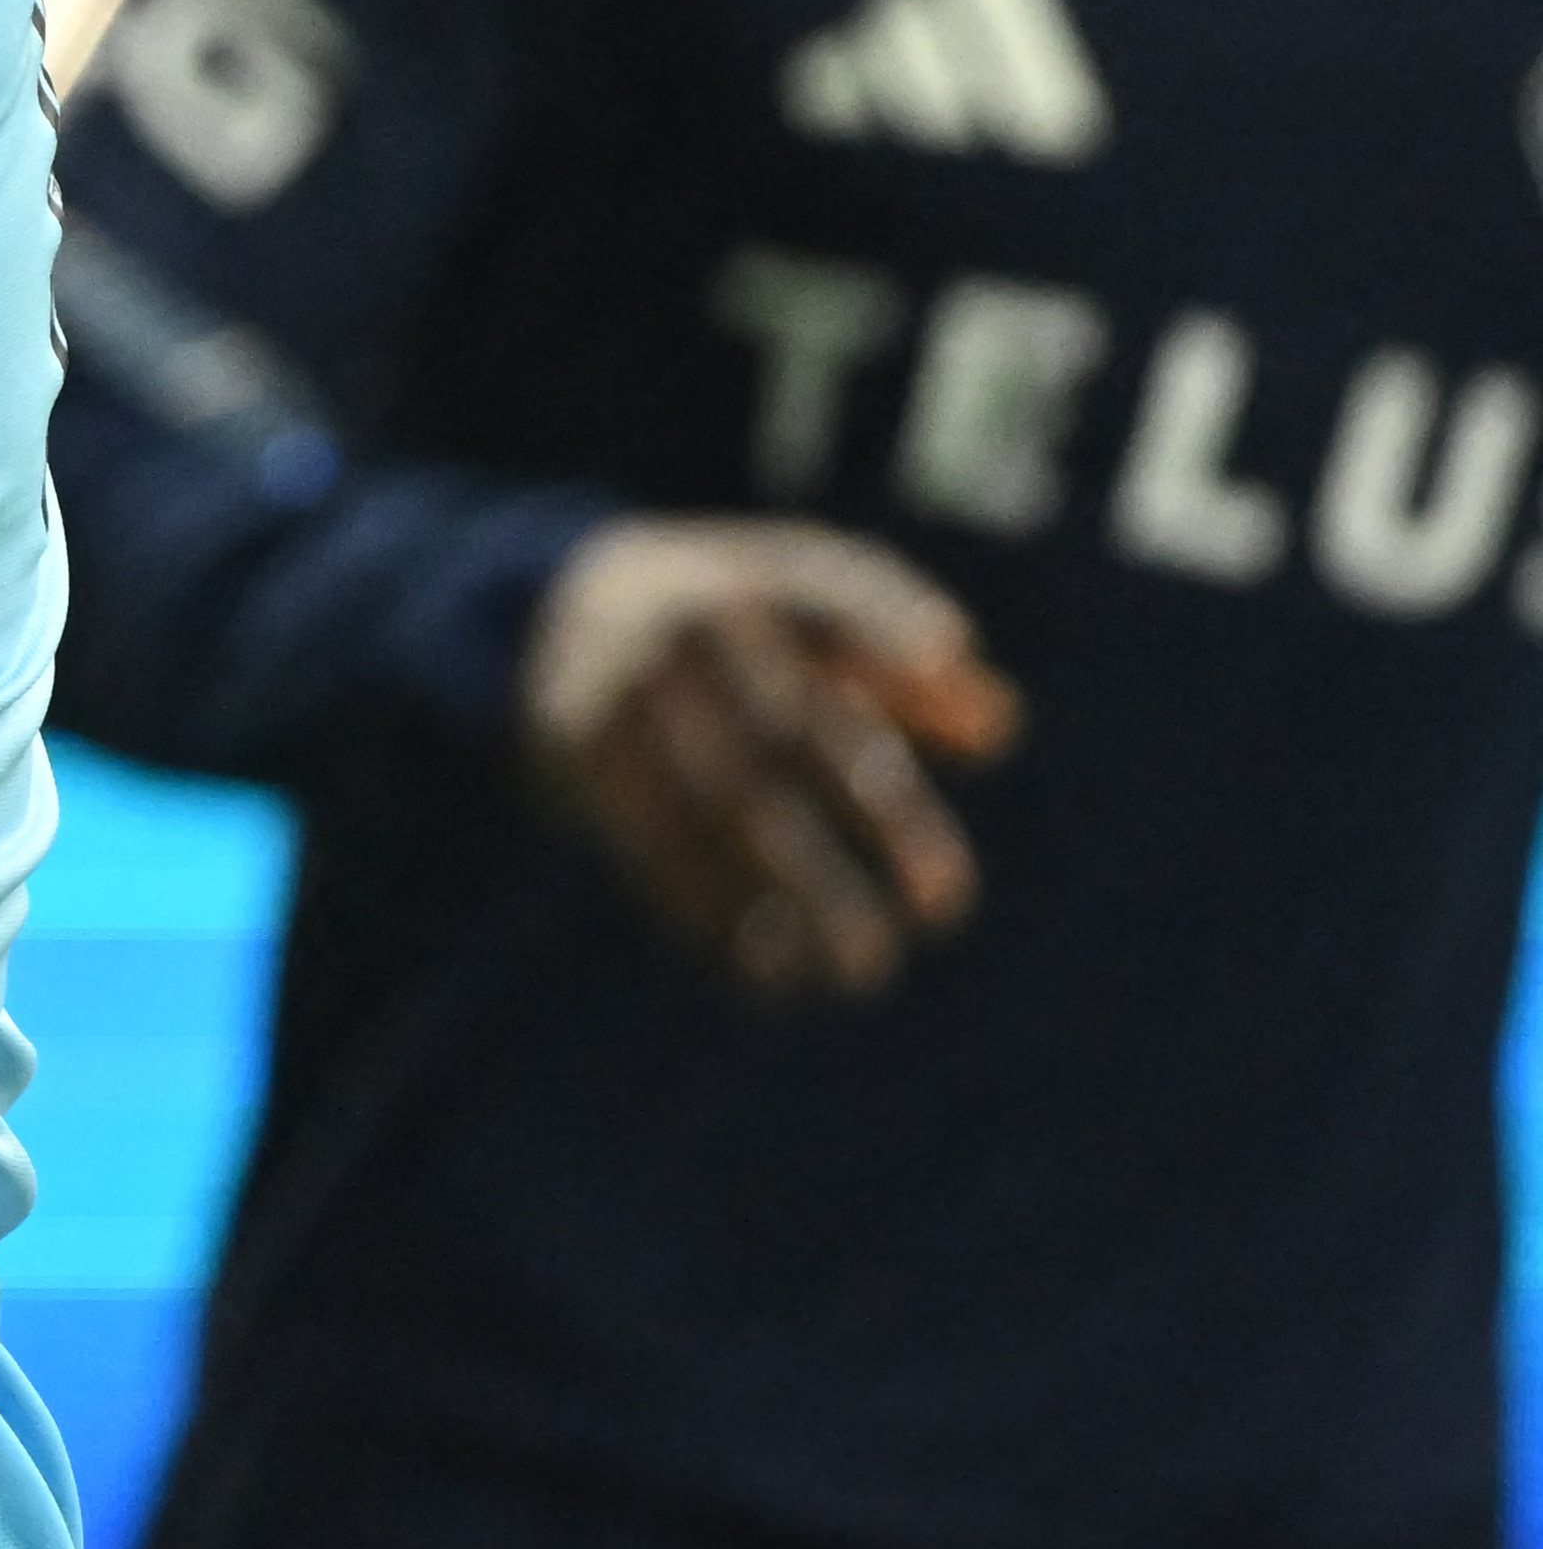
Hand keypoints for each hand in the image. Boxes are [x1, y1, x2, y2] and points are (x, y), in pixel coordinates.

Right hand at [520, 517, 1025, 1002]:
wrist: (549, 600)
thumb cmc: (732, 620)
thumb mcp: (804, 611)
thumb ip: (899, 662)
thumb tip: (1000, 729)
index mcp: (748, 578)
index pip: (831, 604)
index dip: (891, 635)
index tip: (982, 718)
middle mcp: (680, 626)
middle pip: (789, 730)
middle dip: (875, 816)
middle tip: (944, 907)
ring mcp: (619, 686)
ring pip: (718, 801)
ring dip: (792, 892)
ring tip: (861, 969)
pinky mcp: (569, 745)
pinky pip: (645, 838)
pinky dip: (710, 908)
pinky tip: (766, 969)